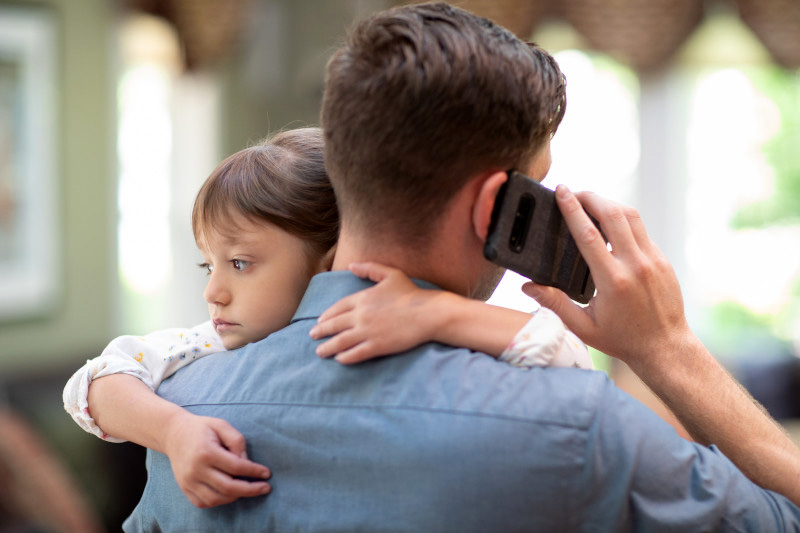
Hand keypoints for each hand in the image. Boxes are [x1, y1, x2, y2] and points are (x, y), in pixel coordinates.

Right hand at [163, 411, 271, 507]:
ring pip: (216, 499)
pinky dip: (219, 501)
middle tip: (265, 488)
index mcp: (206, 452)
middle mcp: (195, 470)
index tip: (267, 473)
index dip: (254, 471)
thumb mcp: (221, 425)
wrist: (174, 434)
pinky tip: (230, 493)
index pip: (236, 467)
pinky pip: (203, 503)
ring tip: (248, 489)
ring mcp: (188, 481)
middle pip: (228, 487)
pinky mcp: (184, 488)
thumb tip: (246, 462)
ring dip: (236, 497)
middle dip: (250, 490)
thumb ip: (237, 441)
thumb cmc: (202, 428)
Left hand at [309, 262, 443, 363]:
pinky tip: (339, 359)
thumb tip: (352, 265)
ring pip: (341, 341)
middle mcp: (361, 315)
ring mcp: (368, 332)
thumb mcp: (391, 274)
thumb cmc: (411, 293)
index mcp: (363, 298)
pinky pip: (355, 353)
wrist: (427, 313)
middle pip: (334, 325)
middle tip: (312, 336)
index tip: (320, 321)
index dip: (327, 315)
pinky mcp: (377, 346)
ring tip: (320, 352)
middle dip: (321, 331)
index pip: (337, 308)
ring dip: (327, 347)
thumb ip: (370, 268)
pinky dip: (344, 357)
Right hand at [522, 186, 691, 370]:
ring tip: (590, 203)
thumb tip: (527, 286)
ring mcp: (652, 260)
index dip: (572, 209)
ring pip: (630, 216)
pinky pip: (641, 231)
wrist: (665, 348)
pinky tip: (610, 224)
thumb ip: (554, 304)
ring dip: (609, 203)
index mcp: (612, 280)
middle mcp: (635, 265)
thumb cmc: (621, 340)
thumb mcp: (583, 327)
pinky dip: (623, 220)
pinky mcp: (662, 260)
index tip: (561, 191)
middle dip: (591, 197)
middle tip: (573, 192)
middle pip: (612, 214)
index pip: (588, 234)